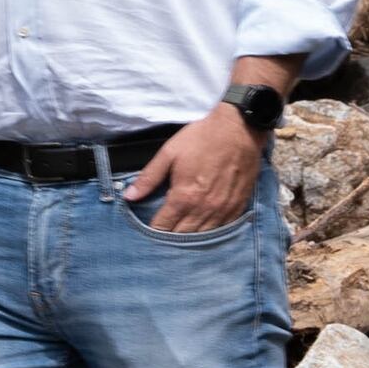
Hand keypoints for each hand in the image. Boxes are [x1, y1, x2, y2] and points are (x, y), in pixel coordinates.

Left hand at [125, 102, 263, 234]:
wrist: (240, 129)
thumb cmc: (202, 139)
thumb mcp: (170, 153)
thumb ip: (149, 177)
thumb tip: (129, 197)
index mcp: (184, 197)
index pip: (163, 227)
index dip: (154, 231)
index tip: (149, 230)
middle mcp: (204, 209)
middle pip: (182, 236)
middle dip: (170, 238)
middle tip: (163, 235)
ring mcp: (223, 210)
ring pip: (203, 237)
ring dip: (190, 238)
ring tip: (181, 236)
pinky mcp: (238, 206)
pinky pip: (222, 230)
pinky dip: (211, 233)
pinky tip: (204, 229)